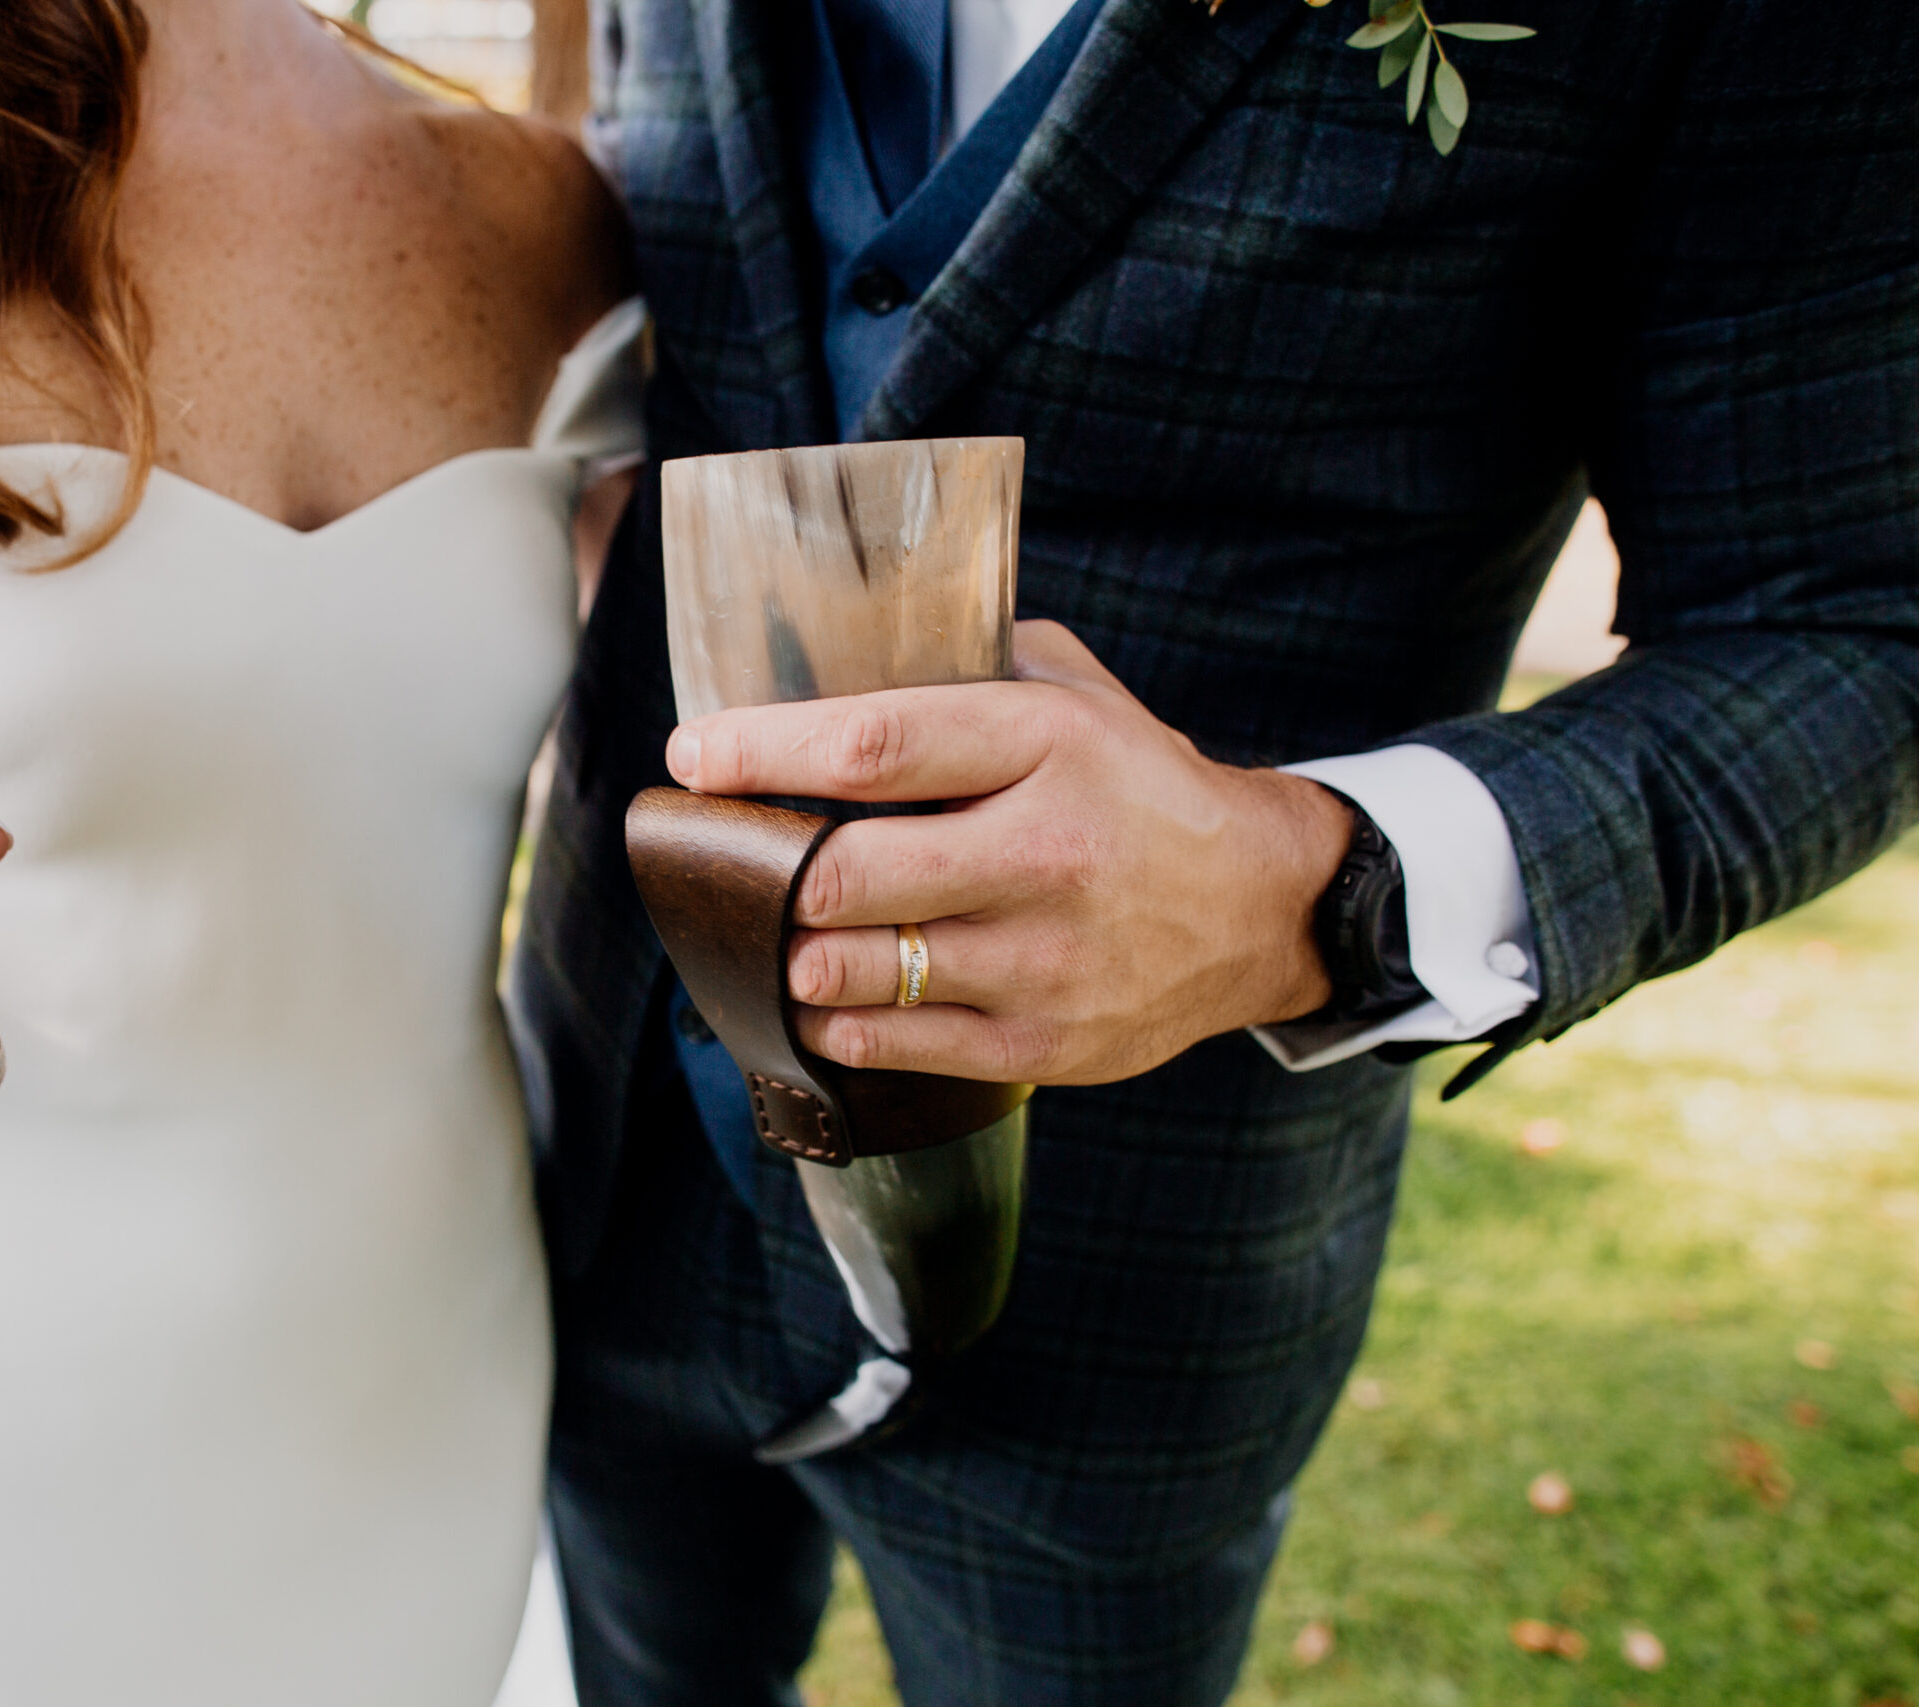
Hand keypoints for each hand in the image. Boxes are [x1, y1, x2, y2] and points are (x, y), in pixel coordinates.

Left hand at [663, 620, 1354, 1085]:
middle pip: (847, 874)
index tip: (692, 757)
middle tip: (749, 862)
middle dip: (771, 872)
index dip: (760, 752)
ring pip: (859, 968)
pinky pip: (896, 1042)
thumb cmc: (1138, 787)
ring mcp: (1046, 958)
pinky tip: (831, 996)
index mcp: (1045, 745)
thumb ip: (969, 664)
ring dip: (796, 953)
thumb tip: (834, 649)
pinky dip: (838, 1021)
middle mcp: (1046, 851)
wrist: (1265, 903)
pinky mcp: (1046, 1040)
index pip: (872, 746)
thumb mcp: (1076, 696)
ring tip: (791, 932)